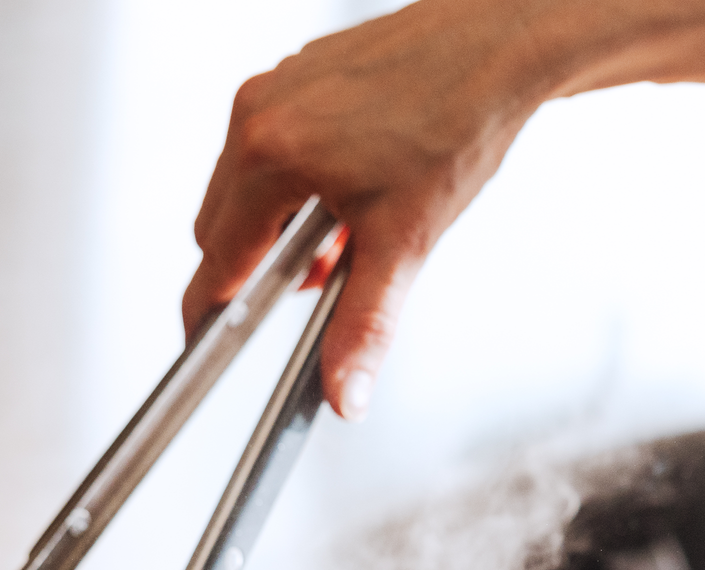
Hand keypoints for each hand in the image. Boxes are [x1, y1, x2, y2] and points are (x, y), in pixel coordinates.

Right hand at [182, 1, 554, 420]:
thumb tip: (345, 388)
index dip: (210, 313)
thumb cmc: (459, 118)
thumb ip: (365, 325)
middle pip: (220, 226)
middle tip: (322, 280)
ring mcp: (274, 88)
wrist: (498, 45)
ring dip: (283, 227)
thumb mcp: (406, 241)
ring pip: (246, 188)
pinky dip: (298, 185)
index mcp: (269, 155)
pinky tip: (354, 191)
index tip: (205, 342)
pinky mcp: (297, 75)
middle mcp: (258, 115)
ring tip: (349, 233)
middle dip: (261, 269)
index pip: (216, 260)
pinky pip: (270, 147)